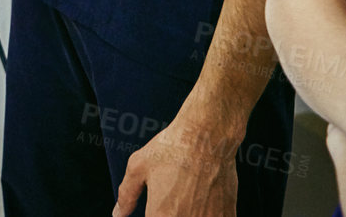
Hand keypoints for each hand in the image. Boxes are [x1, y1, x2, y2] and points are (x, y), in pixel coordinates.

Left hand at [113, 115, 237, 216]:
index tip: (157, 206)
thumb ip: (127, 195)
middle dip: (171, 213)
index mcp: (160, 216)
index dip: (154, 215)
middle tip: (175, 197)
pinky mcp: (226, 215)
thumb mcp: (138, 167)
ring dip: (190, 214)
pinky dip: (209, 213)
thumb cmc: (172, 148)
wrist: (208, 136)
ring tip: (189, 196)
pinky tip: (204, 201)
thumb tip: (118, 214)